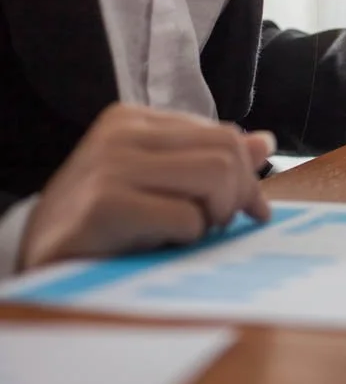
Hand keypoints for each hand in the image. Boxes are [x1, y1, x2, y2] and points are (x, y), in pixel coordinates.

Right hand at [20, 104, 274, 270]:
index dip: (248, 177)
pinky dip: (186, 239)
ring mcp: (109, 165)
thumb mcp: (162, 185)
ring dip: (213, 218)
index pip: (224, 135)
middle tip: (219, 227)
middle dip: (237, 197)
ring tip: (188, 234)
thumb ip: (208, 160)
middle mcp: (120, 133)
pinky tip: (158, 245)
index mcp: (134, 120)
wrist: (43, 263)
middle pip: (226, 153)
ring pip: (216, 177)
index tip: (250, 209)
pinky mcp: (105, 204)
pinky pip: (187, 218)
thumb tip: (265, 142)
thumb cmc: (108, 226)